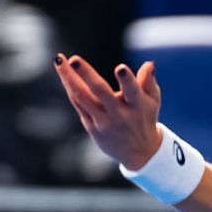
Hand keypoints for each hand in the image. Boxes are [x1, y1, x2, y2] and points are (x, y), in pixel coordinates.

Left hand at [54, 54, 163, 170]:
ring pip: (82, 98)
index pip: (132, 91)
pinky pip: (78, 104)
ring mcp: (104, 122)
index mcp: (137, 105)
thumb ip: (148, 81)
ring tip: (59, 61)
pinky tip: (63, 73)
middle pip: (100, 92)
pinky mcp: (92, 127)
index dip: (127, 80)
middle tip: (74, 60)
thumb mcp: (152, 101)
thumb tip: (149, 64)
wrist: (138, 151)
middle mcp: (119, 114)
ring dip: (69, 79)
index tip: (120, 68)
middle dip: (87, 75)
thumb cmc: (144, 117)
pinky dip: (70, 88)